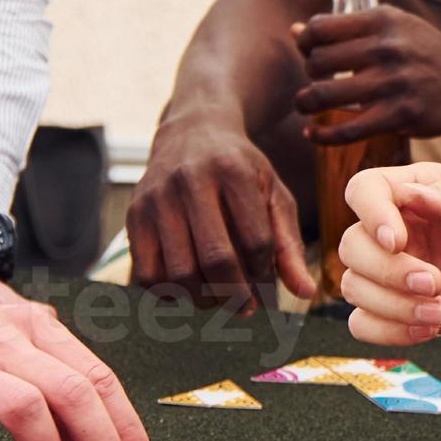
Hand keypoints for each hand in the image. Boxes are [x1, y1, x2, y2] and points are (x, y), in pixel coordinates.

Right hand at [127, 115, 311, 314]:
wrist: (192, 133)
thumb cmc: (241, 171)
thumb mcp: (274, 194)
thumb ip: (289, 244)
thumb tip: (306, 294)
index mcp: (234, 172)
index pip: (256, 241)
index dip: (265, 271)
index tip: (265, 279)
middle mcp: (191, 181)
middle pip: (216, 259)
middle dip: (235, 295)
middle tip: (244, 307)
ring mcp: (157, 198)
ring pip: (179, 272)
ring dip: (202, 299)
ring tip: (217, 298)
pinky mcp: (134, 215)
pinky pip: (146, 274)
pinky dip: (168, 295)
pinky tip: (187, 290)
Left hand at [292, 8, 440, 142]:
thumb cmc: (424, 52)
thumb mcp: (392, 26)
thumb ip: (346, 29)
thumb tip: (294, 31)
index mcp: (382, 20)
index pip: (319, 28)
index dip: (305, 43)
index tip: (309, 53)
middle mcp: (387, 48)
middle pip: (317, 62)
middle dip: (309, 74)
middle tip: (317, 82)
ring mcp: (394, 83)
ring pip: (325, 96)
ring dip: (306, 103)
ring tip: (307, 105)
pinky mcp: (400, 116)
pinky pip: (346, 130)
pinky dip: (321, 136)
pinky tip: (312, 134)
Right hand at [336, 163, 440, 345]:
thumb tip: (411, 194)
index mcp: (421, 190)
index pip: (364, 190)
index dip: (369, 214)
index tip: (398, 239)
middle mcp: (404, 230)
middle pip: (352, 246)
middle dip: (386, 271)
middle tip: (436, 281)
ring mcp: (403, 272)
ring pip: (353, 287)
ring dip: (391, 305)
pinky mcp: (409, 310)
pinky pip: (365, 324)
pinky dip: (387, 331)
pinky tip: (432, 327)